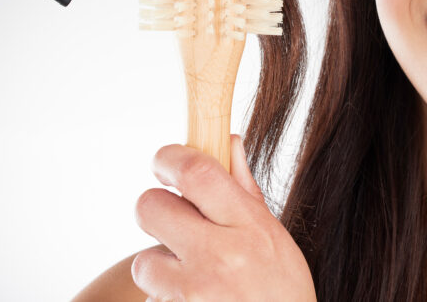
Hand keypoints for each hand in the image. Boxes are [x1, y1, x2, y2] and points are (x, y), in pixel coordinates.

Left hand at [133, 134, 316, 301]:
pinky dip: (166, 299)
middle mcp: (221, 256)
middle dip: (154, 210)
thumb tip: (229, 142)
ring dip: (159, 267)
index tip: (164, 162)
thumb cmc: (282, 292)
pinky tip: (195, 301)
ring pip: (145, 261)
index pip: (196, 172)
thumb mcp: (274, 238)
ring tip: (190, 277)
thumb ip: (245, 192)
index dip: (169, 158)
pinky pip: (152, 300)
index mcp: (249, 226)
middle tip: (170, 221)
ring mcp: (195, 293)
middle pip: (151, 207)